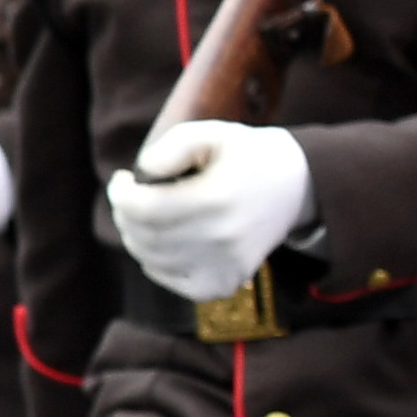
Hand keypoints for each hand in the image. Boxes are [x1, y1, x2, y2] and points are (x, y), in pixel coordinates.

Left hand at [108, 118, 313, 300]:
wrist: (297, 187)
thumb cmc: (246, 155)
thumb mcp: (212, 133)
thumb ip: (172, 146)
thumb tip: (142, 173)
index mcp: (218, 199)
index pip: (143, 209)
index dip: (119, 194)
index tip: (122, 179)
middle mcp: (222, 239)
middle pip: (144, 236)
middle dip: (124, 213)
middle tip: (130, 196)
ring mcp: (225, 267)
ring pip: (150, 259)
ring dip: (137, 235)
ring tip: (148, 213)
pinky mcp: (225, 283)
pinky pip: (168, 278)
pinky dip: (154, 260)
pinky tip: (166, 238)